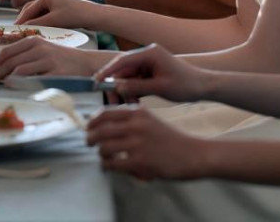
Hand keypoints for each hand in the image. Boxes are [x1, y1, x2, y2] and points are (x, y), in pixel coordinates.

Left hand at [0, 36, 96, 83]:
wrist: (86, 63)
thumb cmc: (62, 59)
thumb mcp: (43, 50)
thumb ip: (26, 56)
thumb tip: (5, 67)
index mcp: (34, 41)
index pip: (8, 50)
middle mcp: (39, 48)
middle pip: (10, 60)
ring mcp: (47, 60)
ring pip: (18, 68)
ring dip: (4, 78)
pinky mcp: (55, 72)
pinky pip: (33, 78)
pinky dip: (20, 83)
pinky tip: (13, 86)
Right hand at [15, 0, 103, 29]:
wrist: (96, 15)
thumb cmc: (77, 14)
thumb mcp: (54, 20)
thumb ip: (37, 23)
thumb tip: (23, 27)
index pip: (29, 7)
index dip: (21, 19)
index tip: (14, 28)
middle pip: (31, 7)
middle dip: (24, 18)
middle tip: (17, 29)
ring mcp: (56, 0)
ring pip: (38, 11)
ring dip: (32, 20)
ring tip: (27, 30)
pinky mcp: (61, 7)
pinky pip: (46, 13)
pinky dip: (40, 20)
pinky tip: (40, 28)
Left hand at [87, 106, 206, 180]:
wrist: (191, 153)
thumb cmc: (169, 137)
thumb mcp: (149, 119)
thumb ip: (130, 118)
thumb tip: (105, 122)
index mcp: (137, 112)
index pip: (106, 113)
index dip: (93, 120)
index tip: (88, 126)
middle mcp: (135, 125)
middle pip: (100, 130)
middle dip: (90, 137)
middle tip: (89, 142)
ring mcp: (137, 144)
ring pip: (104, 147)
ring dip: (100, 153)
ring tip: (102, 156)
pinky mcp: (140, 162)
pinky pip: (113, 164)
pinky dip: (107, 166)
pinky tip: (109, 166)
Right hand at [95, 43, 208, 102]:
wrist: (204, 87)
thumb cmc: (185, 85)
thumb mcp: (160, 87)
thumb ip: (136, 86)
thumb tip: (116, 86)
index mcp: (150, 53)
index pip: (123, 60)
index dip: (108, 71)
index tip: (96, 81)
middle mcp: (148, 54)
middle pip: (124, 69)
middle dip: (117, 85)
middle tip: (112, 101)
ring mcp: (149, 62)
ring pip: (129, 76)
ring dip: (126, 90)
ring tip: (129, 105)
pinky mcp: (152, 71)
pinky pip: (136, 80)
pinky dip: (134, 91)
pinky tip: (135, 102)